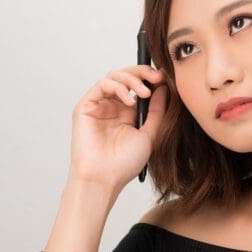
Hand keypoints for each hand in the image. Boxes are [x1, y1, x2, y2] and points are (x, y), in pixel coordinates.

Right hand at [69, 64, 167, 187]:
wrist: (105, 178)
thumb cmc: (124, 164)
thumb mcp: (150, 134)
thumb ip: (157, 110)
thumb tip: (163, 87)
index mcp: (127, 113)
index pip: (138, 86)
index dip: (150, 78)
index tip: (165, 77)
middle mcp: (112, 107)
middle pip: (126, 76)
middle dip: (142, 72)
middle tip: (157, 76)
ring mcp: (99, 106)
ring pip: (114, 77)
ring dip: (132, 79)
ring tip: (144, 93)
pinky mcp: (86, 106)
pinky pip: (102, 85)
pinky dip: (118, 87)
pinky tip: (130, 101)